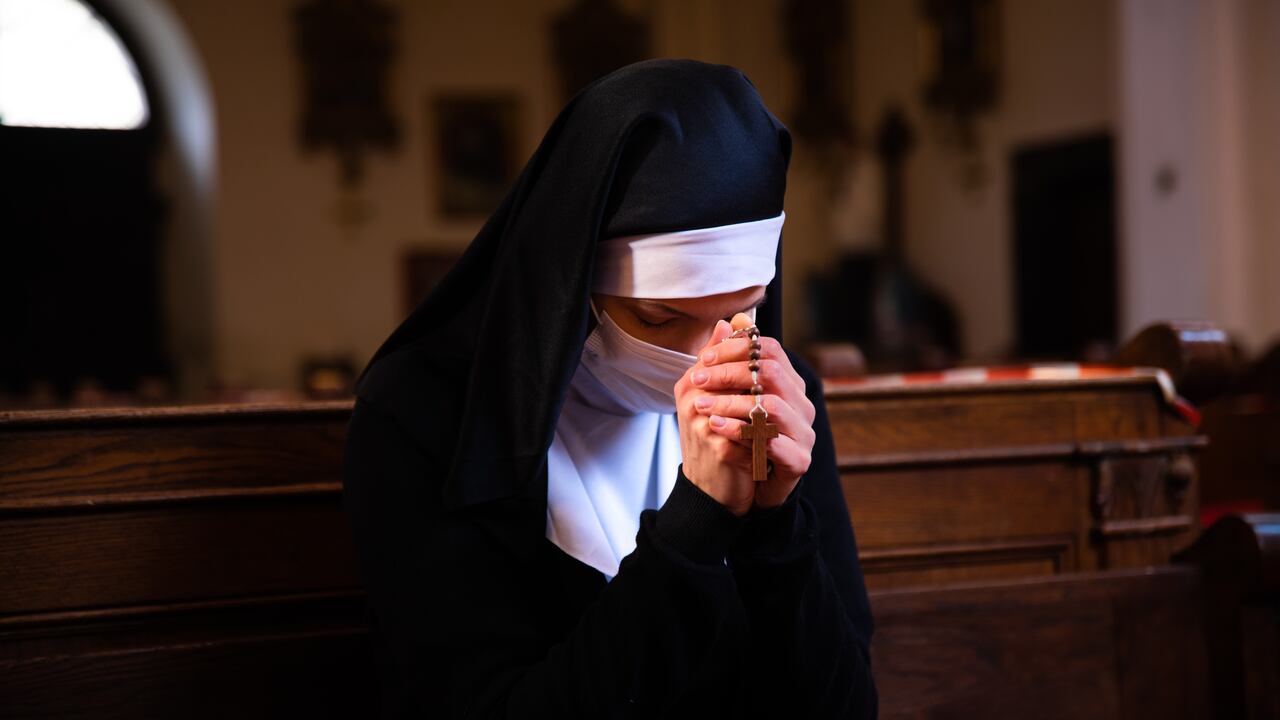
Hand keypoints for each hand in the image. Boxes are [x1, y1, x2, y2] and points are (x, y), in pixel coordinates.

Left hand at [688, 313, 815, 508]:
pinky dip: (740, 432)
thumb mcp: (725, 396)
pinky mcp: (798, 460)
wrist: (741, 485)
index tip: (703, 359)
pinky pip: (772, 441)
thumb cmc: (736, 436)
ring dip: (731, 402)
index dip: (736, 349)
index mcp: (788, 383)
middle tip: (696, 378)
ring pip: (771, 406)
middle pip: (772, 373)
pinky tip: (716, 428)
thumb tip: (727, 322)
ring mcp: (803, 432)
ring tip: (701, 406)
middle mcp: (801, 404)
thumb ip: (728, 362)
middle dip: (730, 372)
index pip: (770, 350)